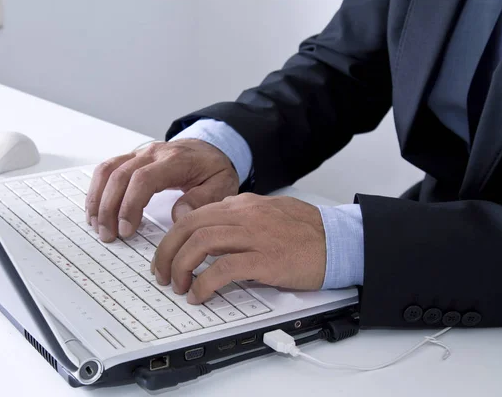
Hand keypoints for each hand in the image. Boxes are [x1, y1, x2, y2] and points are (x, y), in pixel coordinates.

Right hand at [86, 139, 238, 241]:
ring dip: (98, 199)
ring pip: (107, 170)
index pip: (144, 179)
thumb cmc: (213, 170)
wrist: (210, 150)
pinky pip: (106, 170)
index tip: (126, 230)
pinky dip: (97, 190)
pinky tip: (96, 210)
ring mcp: (139, 154)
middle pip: (120, 176)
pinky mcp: (131, 159)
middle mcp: (153, 153)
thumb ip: (203, 200)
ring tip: (97, 226)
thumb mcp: (222, 186)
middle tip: (108, 235)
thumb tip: (178, 215)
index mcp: (175, 160)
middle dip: (109, 208)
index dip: (131, 205)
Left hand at [153, 193, 326, 303]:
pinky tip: (199, 295)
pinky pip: (224, 269)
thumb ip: (237, 218)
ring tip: (179, 286)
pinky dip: (204, 283)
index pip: (192, 216)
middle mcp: (243, 216)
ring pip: (200, 243)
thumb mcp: (266, 213)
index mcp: (241, 205)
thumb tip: (210, 228)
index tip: (165, 256)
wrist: (339, 240)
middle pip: (189, 228)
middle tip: (162, 275)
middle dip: (167, 253)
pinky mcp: (266, 259)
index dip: (171, 238)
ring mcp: (254, 236)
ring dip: (181, 267)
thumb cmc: (305, 230)